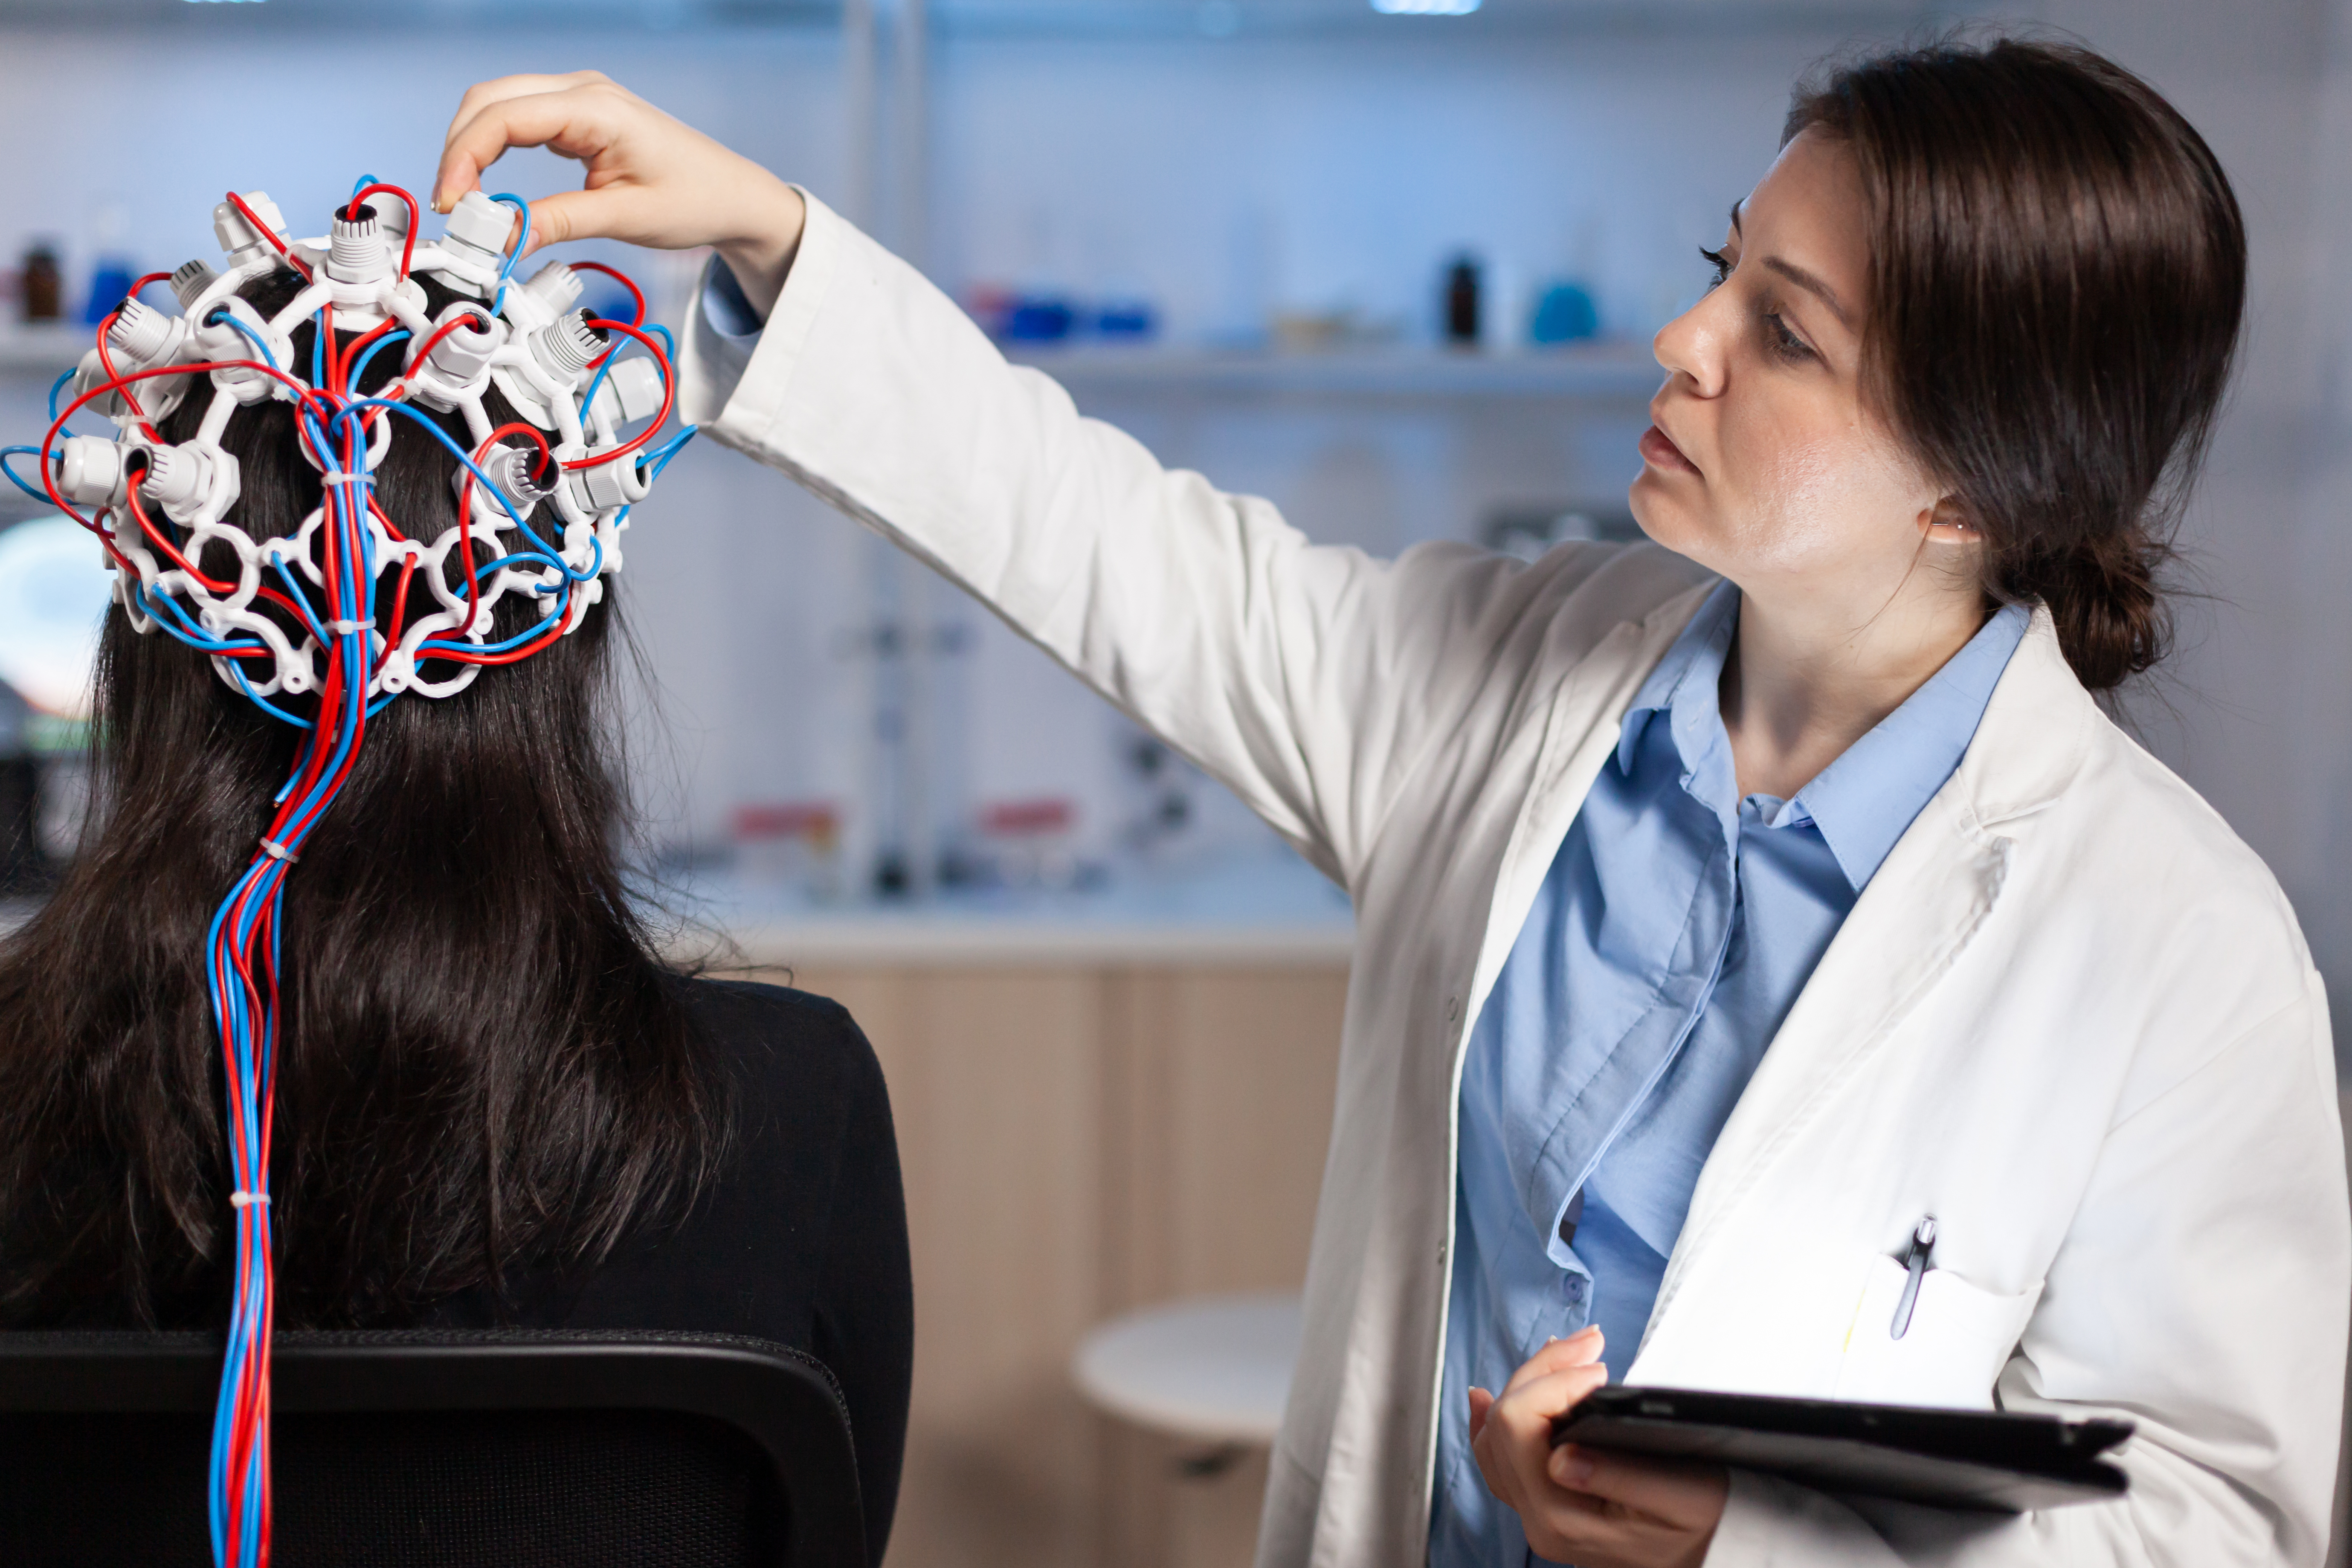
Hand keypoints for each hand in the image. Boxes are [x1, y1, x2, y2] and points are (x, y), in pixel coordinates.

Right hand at [433, 72, 806, 318]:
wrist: (732, 195)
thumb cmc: (694, 199)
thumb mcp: (624, 217)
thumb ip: (558, 222)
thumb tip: (501, 236)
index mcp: (596, 108)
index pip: (505, 117)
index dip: (465, 157)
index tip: (451, 201)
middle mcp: (583, 91)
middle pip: (489, 101)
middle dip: (459, 150)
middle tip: (451, 206)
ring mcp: (579, 99)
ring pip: (498, 107)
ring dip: (471, 148)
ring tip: (466, 201)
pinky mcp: (578, 117)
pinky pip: (519, 120)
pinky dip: (493, 148)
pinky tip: (488, 185)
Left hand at [1468, 1327, 1727, 1567]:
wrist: (1704, 1557)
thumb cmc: (1700, 1526)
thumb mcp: (1682, 1499)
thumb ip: (1619, 1478)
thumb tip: (1561, 1457)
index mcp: (1562, 1517)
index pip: (1520, 1426)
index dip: (1553, 1382)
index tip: (1598, 1371)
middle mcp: (1537, 1517)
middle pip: (1503, 1420)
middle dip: (1544, 1368)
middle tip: (1589, 1343)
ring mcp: (1533, 1510)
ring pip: (1495, 1432)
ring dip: (1529, 1382)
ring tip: (1562, 1352)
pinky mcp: (1540, 1500)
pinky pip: (1497, 1455)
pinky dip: (1495, 1418)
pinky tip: (1489, 1396)